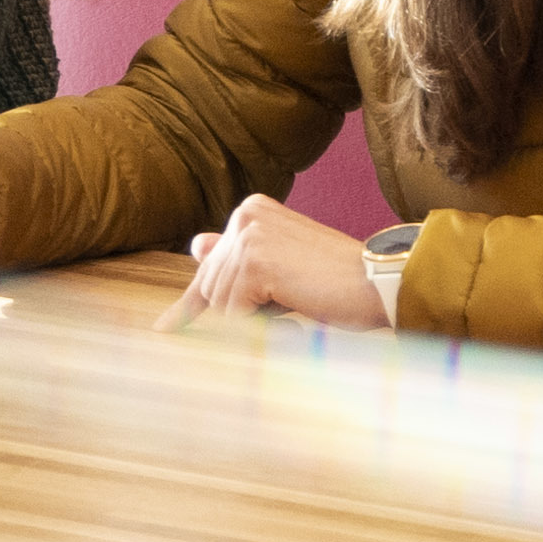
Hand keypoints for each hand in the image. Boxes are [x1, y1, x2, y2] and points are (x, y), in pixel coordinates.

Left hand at [175, 193, 384, 331]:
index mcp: (252, 211)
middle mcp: (245, 215)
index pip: (210, 264)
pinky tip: (291, 317)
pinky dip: (256, 327)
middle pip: (209, 286)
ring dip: (252, 323)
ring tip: (295, 312)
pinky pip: (232, 314)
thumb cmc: (336, 283)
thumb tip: (196, 244)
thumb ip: (238, 258)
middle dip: (231, 316)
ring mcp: (249, 237)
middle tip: (279, 321)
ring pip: (220, 304)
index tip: (164, 330)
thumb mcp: (280, 268)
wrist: (378, 285)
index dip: (192, 305)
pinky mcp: (255, 262)